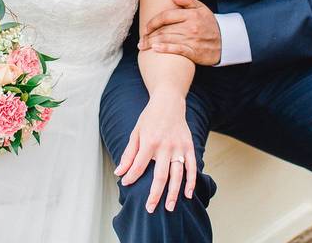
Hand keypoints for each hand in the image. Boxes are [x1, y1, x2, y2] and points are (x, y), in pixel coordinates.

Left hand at [113, 91, 196, 212]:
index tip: (126, 185)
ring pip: (177, 175)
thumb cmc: (150, 118)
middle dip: (154, 194)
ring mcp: (179, 147)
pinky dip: (191, 181)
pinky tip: (188, 194)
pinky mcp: (189, 146)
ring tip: (169, 208)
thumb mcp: (136, 132)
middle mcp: (165, 146)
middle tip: (150, 209)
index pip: (139, 165)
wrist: (169, 102)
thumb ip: (129, 154)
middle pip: (160, 175)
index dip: (132, 177)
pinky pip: (191, 167)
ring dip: (174, 193)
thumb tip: (119, 172)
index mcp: (150, 142)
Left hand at [138, 0, 221, 65]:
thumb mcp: (202, 9)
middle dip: (149, 35)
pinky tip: (155, 49)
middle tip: (141, 39)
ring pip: (167, 39)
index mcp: (190, 15)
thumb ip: (188, 1)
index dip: (153, 22)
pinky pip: (176, 50)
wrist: (225, 42)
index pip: (166, 16)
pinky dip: (164, 49)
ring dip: (152, 43)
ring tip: (143, 46)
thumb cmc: (209, 24)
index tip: (146, 27)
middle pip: (164, 29)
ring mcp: (192, 39)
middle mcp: (190, 27)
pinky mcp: (193, 52)